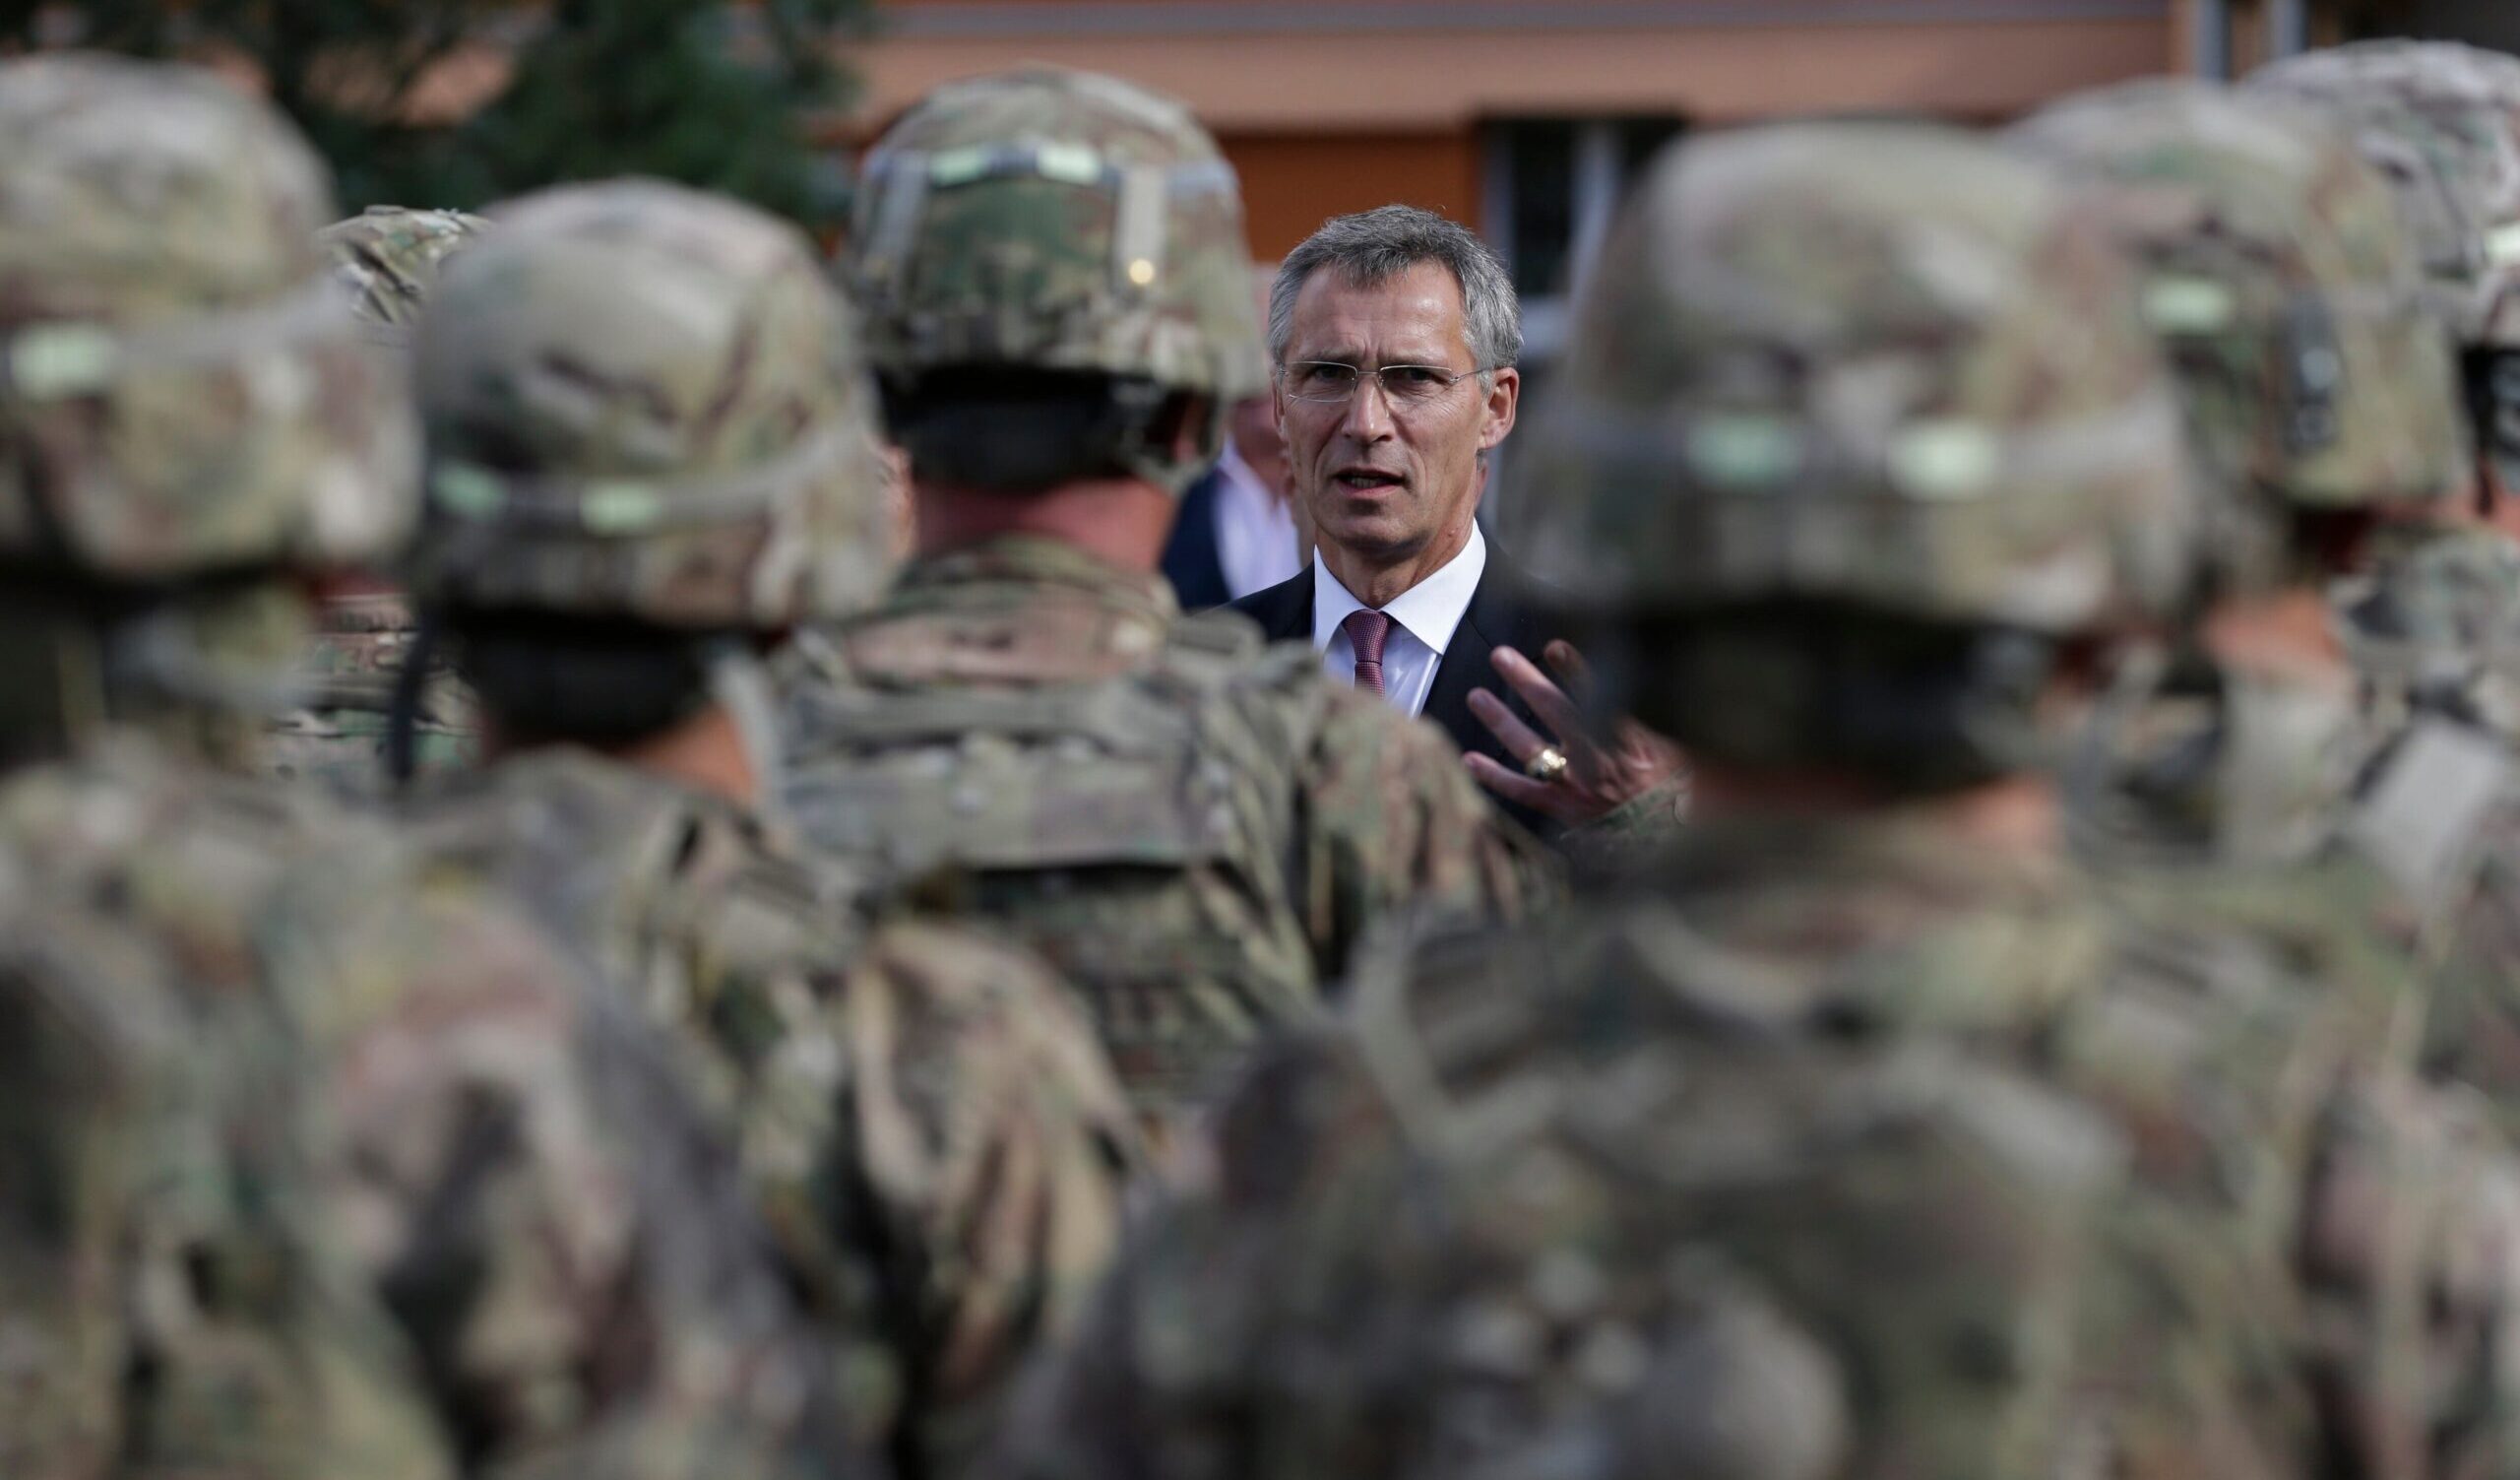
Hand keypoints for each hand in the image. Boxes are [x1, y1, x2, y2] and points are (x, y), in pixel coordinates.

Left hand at [1465, 641, 1685, 826]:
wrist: (1668, 840)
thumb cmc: (1675, 791)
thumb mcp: (1676, 747)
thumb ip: (1649, 717)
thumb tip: (1633, 680)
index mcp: (1629, 743)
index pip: (1599, 697)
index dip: (1575, 670)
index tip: (1553, 646)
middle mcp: (1597, 761)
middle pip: (1555, 713)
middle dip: (1527, 681)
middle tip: (1500, 656)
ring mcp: (1575, 786)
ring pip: (1530, 748)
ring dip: (1501, 720)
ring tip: (1476, 696)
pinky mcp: (1562, 808)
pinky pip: (1522, 791)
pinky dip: (1494, 776)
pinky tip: (1469, 759)